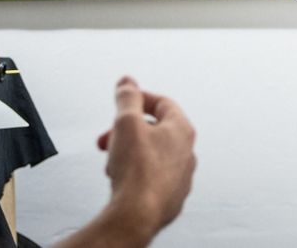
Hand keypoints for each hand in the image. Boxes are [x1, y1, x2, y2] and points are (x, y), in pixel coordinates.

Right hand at [96, 77, 195, 237]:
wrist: (137, 214)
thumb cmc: (137, 171)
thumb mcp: (127, 122)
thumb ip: (127, 98)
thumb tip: (128, 82)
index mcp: (182, 130)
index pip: (163, 103)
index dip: (139, 99)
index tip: (124, 101)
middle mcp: (187, 153)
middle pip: (156, 130)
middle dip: (128, 130)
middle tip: (109, 136)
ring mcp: (181, 177)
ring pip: (153, 155)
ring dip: (131, 152)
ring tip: (113, 160)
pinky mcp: (171, 198)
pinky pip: (153, 178)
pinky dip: (137, 174)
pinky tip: (122, 179)